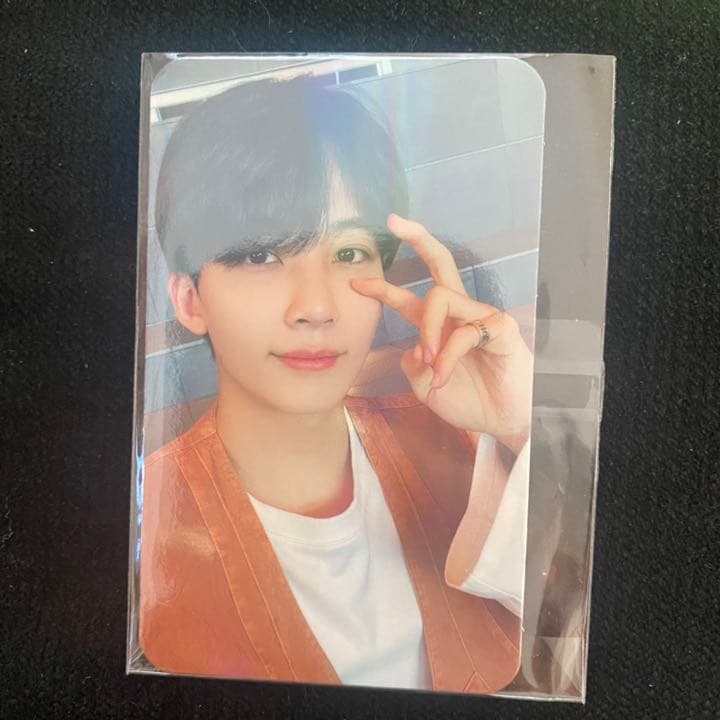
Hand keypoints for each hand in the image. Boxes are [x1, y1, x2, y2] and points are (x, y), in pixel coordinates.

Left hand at [351, 214, 532, 454]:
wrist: (501, 421)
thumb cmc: (469, 400)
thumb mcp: (426, 385)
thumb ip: (413, 363)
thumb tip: (412, 346)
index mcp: (439, 326)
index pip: (407, 299)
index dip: (381, 289)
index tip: (356, 283)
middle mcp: (460, 314)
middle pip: (440, 264)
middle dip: (418, 238)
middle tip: (394, 221)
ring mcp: (481, 317)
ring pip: (441, 298)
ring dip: (428, 331)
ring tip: (431, 364)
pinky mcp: (500, 328)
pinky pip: (464, 332)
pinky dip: (448, 356)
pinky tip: (444, 376)